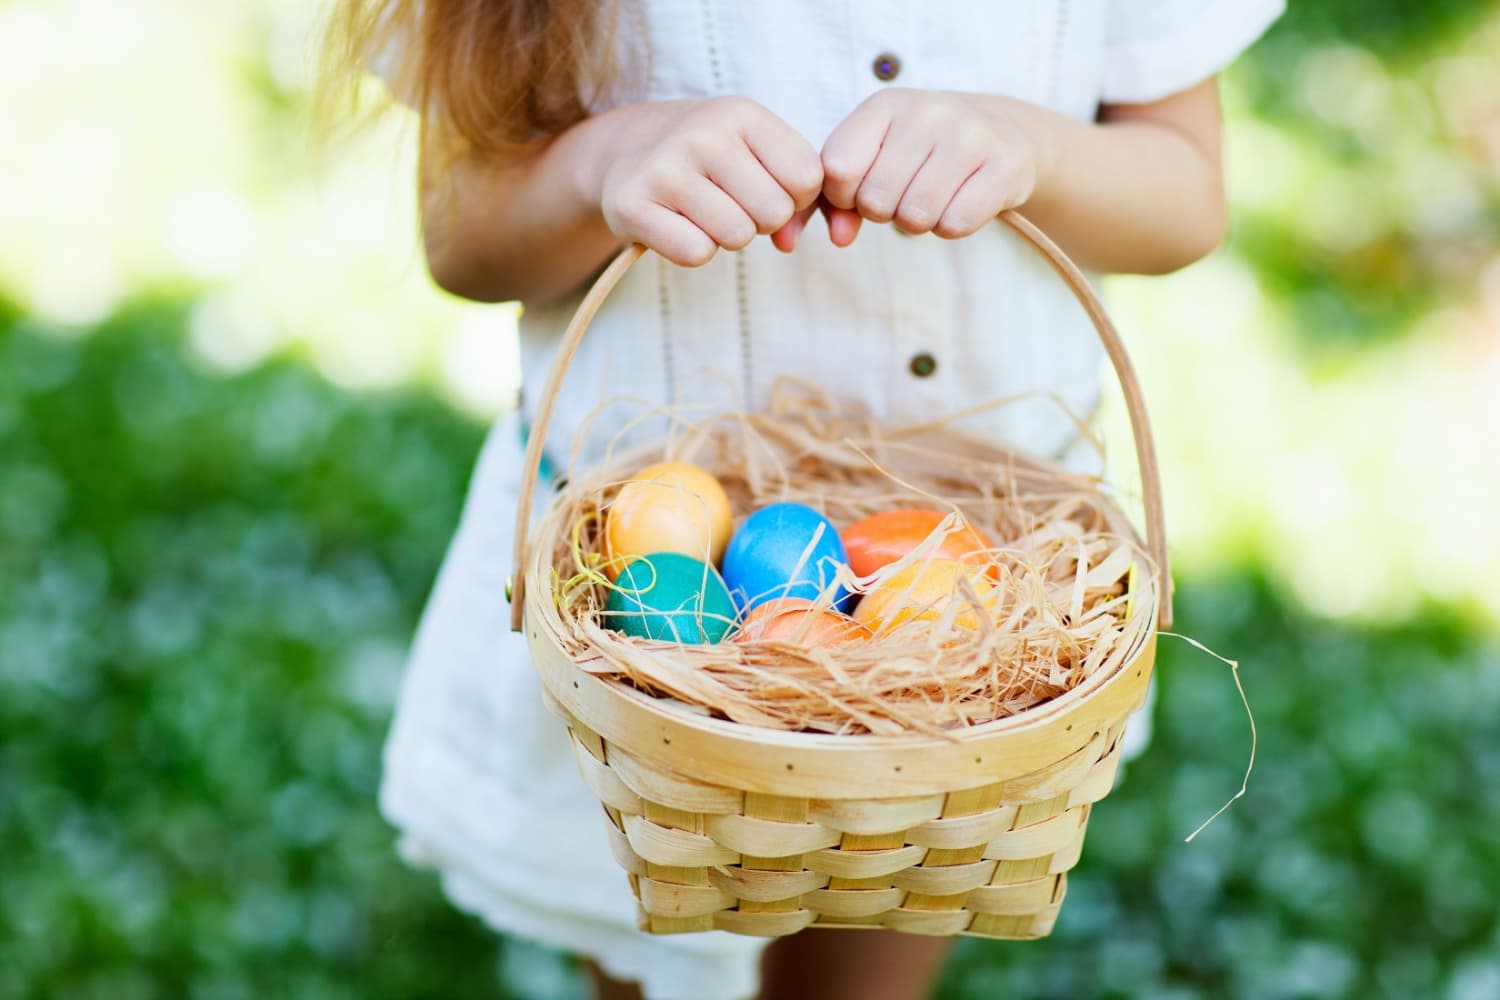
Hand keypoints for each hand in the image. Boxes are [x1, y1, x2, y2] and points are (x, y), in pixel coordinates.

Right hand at [595, 98, 823, 266]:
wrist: (622, 153)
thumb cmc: (706, 160)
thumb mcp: (753, 149)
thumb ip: (793, 191)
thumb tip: (789, 242)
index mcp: (741, 113)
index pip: (808, 178)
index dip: (793, 197)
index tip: (764, 187)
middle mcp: (702, 134)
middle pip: (775, 212)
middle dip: (759, 220)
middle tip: (729, 203)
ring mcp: (665, 169)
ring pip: (737, 236)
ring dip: (725, 236)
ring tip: (701, 212)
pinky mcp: (633, 205)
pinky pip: (696, 253)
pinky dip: (691, 250)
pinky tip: (674, 224)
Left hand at [819, 89, 1044, 242]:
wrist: (1001, 133)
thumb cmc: (921, 153)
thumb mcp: (875, 158)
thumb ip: (839, 199)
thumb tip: (839, 237)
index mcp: (885, 105)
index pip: (837, 167)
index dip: (843, 196)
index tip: (861, 190)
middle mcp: (928, 111)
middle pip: (875, 200)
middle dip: (883, 212)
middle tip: (903, 195)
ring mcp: (970, 136)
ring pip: (915, 216)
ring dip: (917, 222)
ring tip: (930, 199)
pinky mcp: (1004, 165)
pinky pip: (956, 224)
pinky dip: (951, 226)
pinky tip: (959, 202)